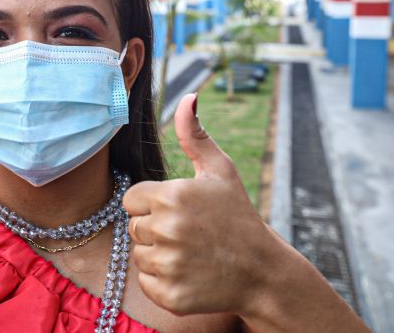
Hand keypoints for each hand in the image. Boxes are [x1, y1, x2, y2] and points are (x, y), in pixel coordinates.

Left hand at [123, 93, 280, 316]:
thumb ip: (195, 135)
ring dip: (158, 254)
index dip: (152, 204)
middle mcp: (166, 230)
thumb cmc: (237, 215)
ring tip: (190, 252)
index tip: (178, 210)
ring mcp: (167, 264)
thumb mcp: (220, 171)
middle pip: (134, 227)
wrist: (262, 271)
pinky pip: (147, 282)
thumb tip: (187, 98)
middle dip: (155, 228)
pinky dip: (163, 281)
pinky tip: (190, 273)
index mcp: (171, 196)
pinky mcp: (169, 294)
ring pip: (139, 255)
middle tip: (189, 232)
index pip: (131, 199)